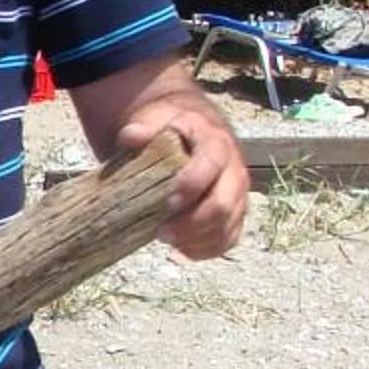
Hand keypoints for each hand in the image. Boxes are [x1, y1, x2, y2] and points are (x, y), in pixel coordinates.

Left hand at [115, 91, 248, 259]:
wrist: (192, 129)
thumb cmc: (171, 126)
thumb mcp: (157, 116)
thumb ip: (145, 126)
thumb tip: (130, 136)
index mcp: (216, 142)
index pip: (212, 165)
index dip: (192, 186)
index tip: (167, 203)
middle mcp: (234, 169)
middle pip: (224, 204)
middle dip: (193, 223)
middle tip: (162, 232)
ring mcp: (237, 193)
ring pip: (228, 226)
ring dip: (197, 240)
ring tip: (166, 240)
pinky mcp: (235, 212)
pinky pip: (229, 238)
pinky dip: (206, 250)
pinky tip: (181, 252)